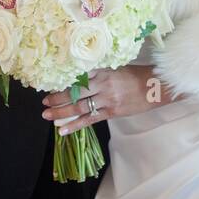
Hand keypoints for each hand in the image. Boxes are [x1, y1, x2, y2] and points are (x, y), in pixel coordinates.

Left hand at [41, 65, 170, 134]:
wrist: (154, 87)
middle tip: (44, 103)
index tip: (49, 85)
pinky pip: (89, 120)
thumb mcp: (115, 68)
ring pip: (79, 107)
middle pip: (75, 92)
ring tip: (47, 115)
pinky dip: (75, 125)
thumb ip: (98, 73)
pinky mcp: (111, 112)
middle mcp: (103, 84)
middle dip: (57, 99)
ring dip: (61, 112)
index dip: (62, 83)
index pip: (77, 77)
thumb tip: (77, 78)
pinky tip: (63, 130)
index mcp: (102, 70)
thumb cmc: (135, 76)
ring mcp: (107, 99)